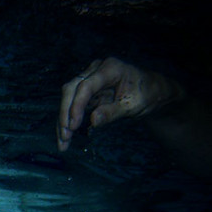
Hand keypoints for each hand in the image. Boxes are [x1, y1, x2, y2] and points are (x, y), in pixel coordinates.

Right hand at [57, 57, 181, 150]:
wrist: (149, 90)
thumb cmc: (144, 94)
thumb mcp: (132, 105)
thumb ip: (113, 112)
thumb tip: (93, 120)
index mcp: (110, 69)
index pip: (86, 86)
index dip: (77, 105)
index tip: (73, 126)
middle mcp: (95, 71)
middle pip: (71, 90)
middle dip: (65, 114)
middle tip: (65, 136)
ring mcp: (89, 80)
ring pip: (68, 98)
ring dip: (63, 120)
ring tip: (63, 143)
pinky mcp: (86, 92)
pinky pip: (72, 105)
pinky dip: (68, 121)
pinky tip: (65, 137)